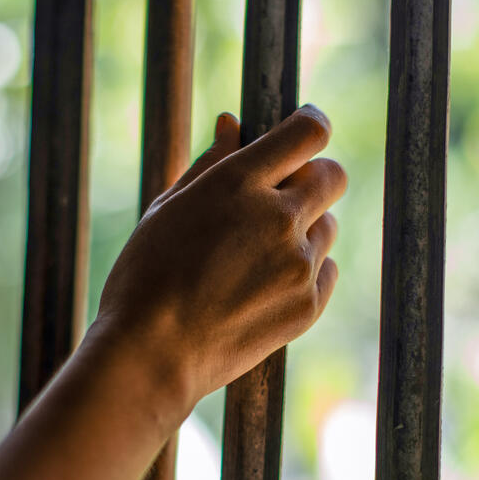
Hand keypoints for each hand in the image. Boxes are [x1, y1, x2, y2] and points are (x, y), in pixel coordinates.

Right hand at [91, 104, 345, 414]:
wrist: (152, 355)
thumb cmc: (145, 278)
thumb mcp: (167, 210)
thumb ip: (208, 163)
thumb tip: (234, 124)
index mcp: (238, 184)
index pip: (308, 133)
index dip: (311, 125)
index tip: (304, 130)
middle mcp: (277, 218)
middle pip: (332, 176)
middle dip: (313, 176)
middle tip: (283, 194)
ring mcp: (297, 264)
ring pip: (328, 226)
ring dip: (304, 228)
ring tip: (256, 255)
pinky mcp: (308, 305)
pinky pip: (327, 270)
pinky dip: (306, 270)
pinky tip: (264, 285)